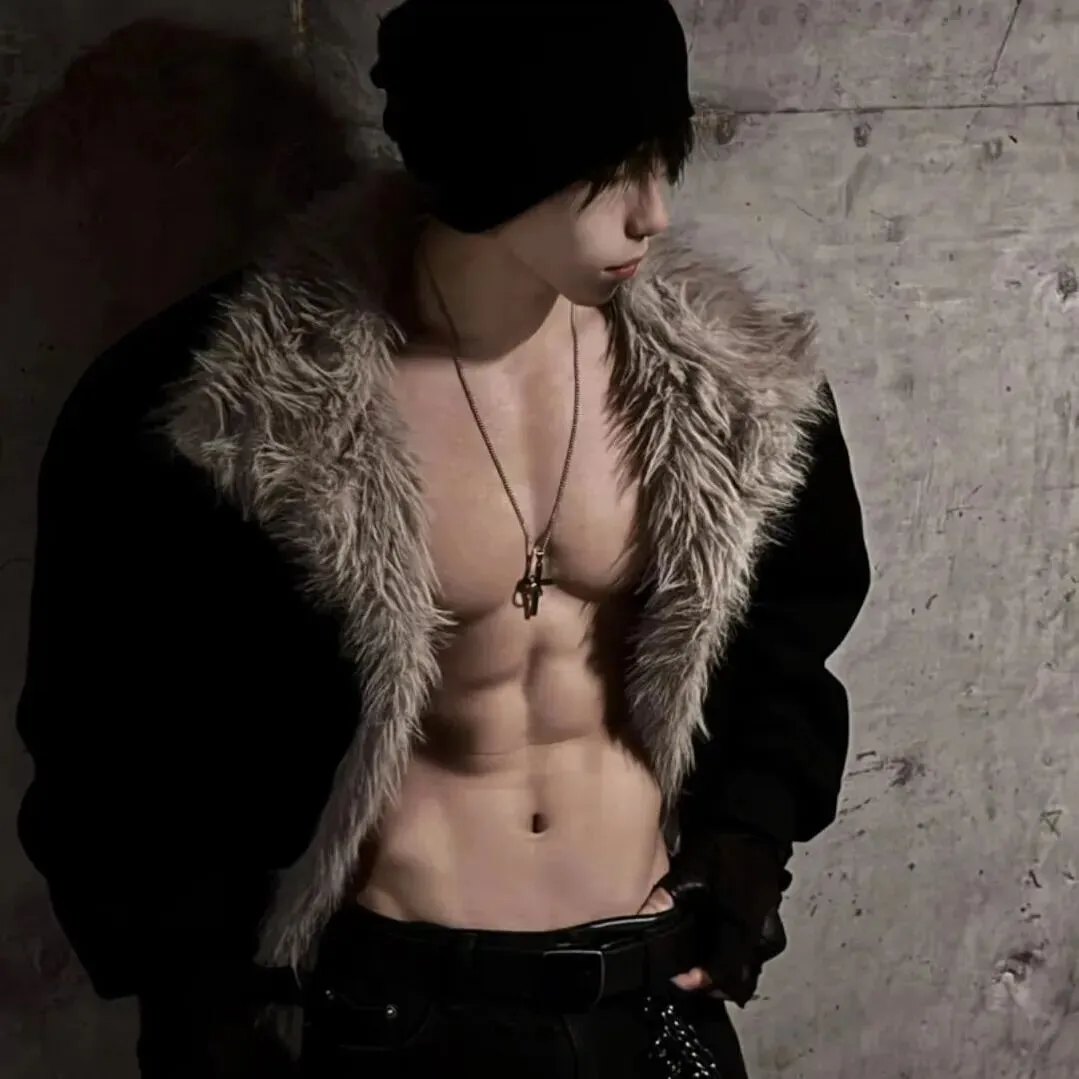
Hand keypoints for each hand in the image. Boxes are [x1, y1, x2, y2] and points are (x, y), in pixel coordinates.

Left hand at [641, 831, 790, 1005]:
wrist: (749, 826)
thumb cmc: (724, 850)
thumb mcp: (691, 872)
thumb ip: (668, 899)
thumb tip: (642, 921)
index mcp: (746, 928)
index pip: (725, 974)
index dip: (698, 981)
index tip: (677, 979)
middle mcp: (763, 938)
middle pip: (741, 982)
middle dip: (714, 983)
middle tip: (687, 974)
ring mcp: (770, 931)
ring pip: (749, 969)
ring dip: (725, 971)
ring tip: (698, 958)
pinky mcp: (768, 924)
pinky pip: (753, 953)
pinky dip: (733, 955)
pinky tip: (713, 942)